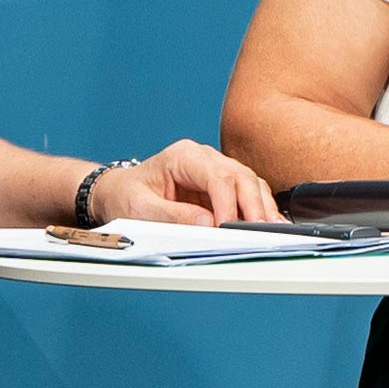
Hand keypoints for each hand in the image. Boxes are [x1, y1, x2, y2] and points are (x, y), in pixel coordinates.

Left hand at [91, 138, 275, 225]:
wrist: (119, 192)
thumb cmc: (127, 196)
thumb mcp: (141, 209)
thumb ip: (173, 216)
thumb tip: (207, 223)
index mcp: (183, 156)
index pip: (216, 176)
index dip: (227, 203)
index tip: (228, 227)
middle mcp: (203, 158)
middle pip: (239, 176)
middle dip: (252, 205)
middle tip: (258, 231)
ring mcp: (215, 170)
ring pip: (250, 182)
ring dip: (261, 206)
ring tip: (268, 230)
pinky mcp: (221, 186)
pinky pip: (248, 193)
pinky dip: (259, 208)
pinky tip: (268, 223)